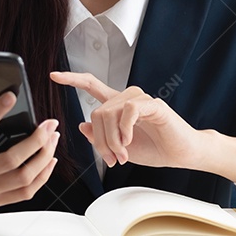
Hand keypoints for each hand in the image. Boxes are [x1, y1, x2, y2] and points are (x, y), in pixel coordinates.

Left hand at [49, 71, 200, 168]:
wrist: (181, 154)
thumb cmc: (156, 149)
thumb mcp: (121, 148)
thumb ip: (101, 137)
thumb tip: (83, 125)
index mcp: (118, 107)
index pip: (92, 86)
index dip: (73, 80)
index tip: (53, 76)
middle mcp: (128, 99)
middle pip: (97, 111)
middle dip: (100, 140)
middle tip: (112, 158)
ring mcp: (141, 100)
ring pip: (110, 111)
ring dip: (112, 139)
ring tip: (123, 153)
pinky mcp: (154, 105)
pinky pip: (129, 110)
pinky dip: (125, 128)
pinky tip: (129, 140)